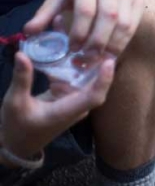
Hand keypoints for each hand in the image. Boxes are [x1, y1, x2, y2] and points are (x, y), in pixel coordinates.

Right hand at [0, 52, 114, 161]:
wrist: (17, 144)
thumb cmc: (17, 126)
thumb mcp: (15, 102)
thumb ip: (22, 79)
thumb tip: (21, 55)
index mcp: (67, 111)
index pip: (94, 97)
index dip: (104, 80)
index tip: (108, 61)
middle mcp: (76, 108)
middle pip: (95, 86)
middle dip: (97, 66)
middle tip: (95, 41)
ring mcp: (74, 105)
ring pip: (87, 82)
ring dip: (87, 65)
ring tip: (85, 43)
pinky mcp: (68, 100)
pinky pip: (77, 83)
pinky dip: (75, 70)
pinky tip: (71, 54)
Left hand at [23, 0, 142, 55]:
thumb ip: (45, 13)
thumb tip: (28, 33)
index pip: (86, 10)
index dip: (79, 32)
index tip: (72, 48)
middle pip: (108, 17)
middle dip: (97, 42)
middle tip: (85, 59)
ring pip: (124, 23)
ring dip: (112, 45)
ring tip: (99, 59)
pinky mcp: (139, 0)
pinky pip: (134, 25)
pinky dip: (123, 42)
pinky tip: (111, 52)